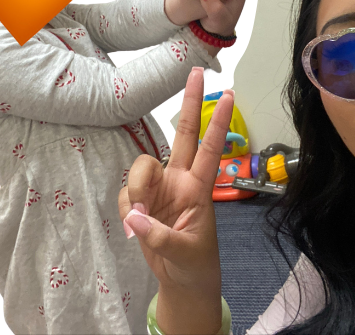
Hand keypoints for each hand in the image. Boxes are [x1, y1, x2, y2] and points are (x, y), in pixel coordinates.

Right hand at [119, 68, 231, 333]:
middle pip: (182, 134)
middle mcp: (179, 179)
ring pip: (141, 166)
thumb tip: (136, 216)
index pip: (210, 149)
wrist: (182, 283)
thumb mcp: (186, 252)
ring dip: (136, 188)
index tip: (229, 95)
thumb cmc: (195, 263)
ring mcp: (158, 189)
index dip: (218, 123)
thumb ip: (161, 235)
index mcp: (199, 187)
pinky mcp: (140, 202)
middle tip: (196, 72)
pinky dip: (126, 209)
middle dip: (189, 103)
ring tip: (139, 219)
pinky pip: (124, 195)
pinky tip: (135, 226)